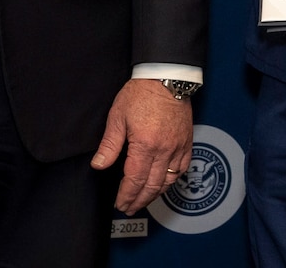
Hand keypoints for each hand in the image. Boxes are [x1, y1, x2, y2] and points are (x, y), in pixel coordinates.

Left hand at [90, 79, 192, 214]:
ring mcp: (178, 147)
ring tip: (143, 200)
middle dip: (139, 200)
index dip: (126, 195)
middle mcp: (164, 150)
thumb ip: (109, 145)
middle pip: (151, 185)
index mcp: (145, 145)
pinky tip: (164, 183)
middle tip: (129, 208)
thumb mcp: (117, 117)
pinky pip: (182, 169)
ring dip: (154, 194)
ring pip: (168, 181)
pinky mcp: (187, 142)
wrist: (167, 77)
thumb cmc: (141, 93)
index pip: (134, 180)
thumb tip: (99, 165)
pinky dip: (172, 180)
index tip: (120, 203)